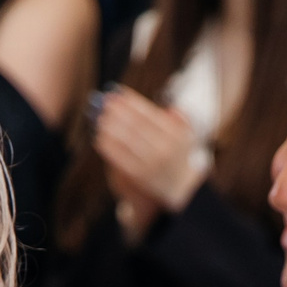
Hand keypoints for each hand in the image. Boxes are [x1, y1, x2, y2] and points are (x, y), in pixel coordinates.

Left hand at [93, 87, 205, 216]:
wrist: (181, 193)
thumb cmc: (178, 158)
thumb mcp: (187, 138)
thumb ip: (180, 120)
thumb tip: (167, 107)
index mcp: (175, 135)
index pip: (149, 113)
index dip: (131, 101)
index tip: (118, 93)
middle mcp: (165, 148)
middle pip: (135, 123)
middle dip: (118, 110)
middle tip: (104, 102)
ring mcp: (151, 162)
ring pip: (125, 139)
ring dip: (110, 125)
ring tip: (100, 117)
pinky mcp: (139, 176)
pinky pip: (120, 157)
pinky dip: (108, 145)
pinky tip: (100, 137)